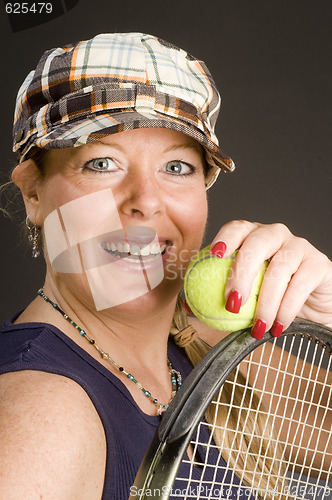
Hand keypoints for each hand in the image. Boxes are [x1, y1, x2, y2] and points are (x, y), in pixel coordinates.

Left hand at [210, 221, 331, 338]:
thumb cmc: (270, 300)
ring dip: (266, 301)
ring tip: (257, 327)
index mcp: (251, 238)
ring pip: (281, 266)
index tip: (213, 255)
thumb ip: (217, 298)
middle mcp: (275, 236)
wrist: (311, 310)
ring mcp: (299, 247)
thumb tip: (188, 307)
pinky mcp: (319, 264)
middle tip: (232, 302)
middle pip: (257, 243)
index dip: (225, 238)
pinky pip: (301, 284)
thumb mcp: (243, 299)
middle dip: (242, 271)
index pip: (237, 228)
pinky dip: (287, 308)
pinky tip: (278, 326)